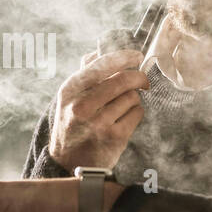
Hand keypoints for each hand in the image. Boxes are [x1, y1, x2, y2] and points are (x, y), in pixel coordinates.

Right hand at [48, 48, 147, 170]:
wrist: (69, 161)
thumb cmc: (72, 124)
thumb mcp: (69, 97)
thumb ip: (84, 73)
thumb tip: (99, 50)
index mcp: (70, 90)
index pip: (102, 64)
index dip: (124, 57)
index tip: (136, 56)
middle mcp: (82, 105)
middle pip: (123, 79)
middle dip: (138, 77)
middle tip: (142, 80)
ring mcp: (99, 122)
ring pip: (132, 96)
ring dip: (132, 99)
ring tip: (121, 108)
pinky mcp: (114, 136)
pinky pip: (137, 113)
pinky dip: (135, 113)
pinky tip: (124, 119)